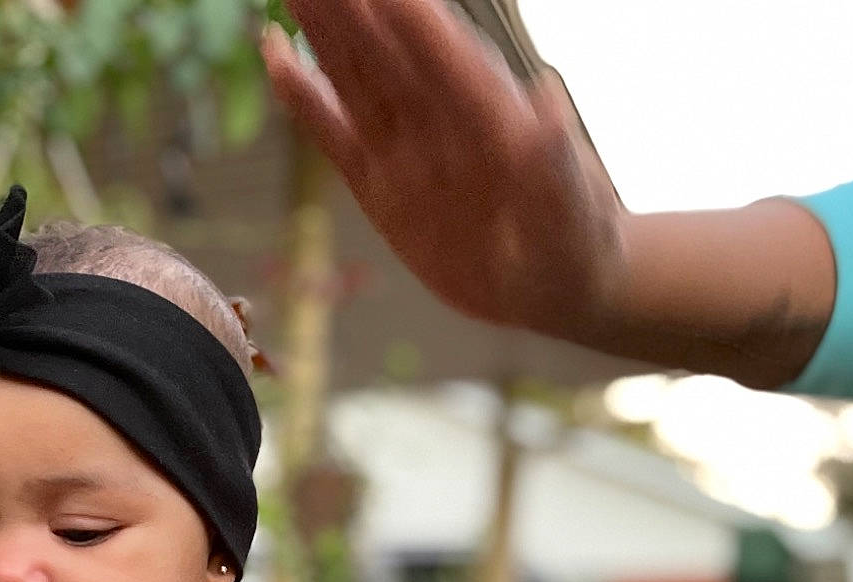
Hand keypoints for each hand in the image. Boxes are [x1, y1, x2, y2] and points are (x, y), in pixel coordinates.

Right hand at [263, 1, 626, 346]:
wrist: (555, 283)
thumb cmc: (574, 241)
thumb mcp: (573, 209)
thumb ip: (557, 160)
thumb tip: (549, 99)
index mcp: (488, 112)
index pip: (440, 50)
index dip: (408, 14)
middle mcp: (442, 117)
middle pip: (386, 47)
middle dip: (351, 5)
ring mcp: (407, 148)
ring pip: (355, 77)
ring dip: (321, 32)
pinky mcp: (381, 186)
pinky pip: (336, 137)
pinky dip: (306, 102)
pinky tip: (278, 63)